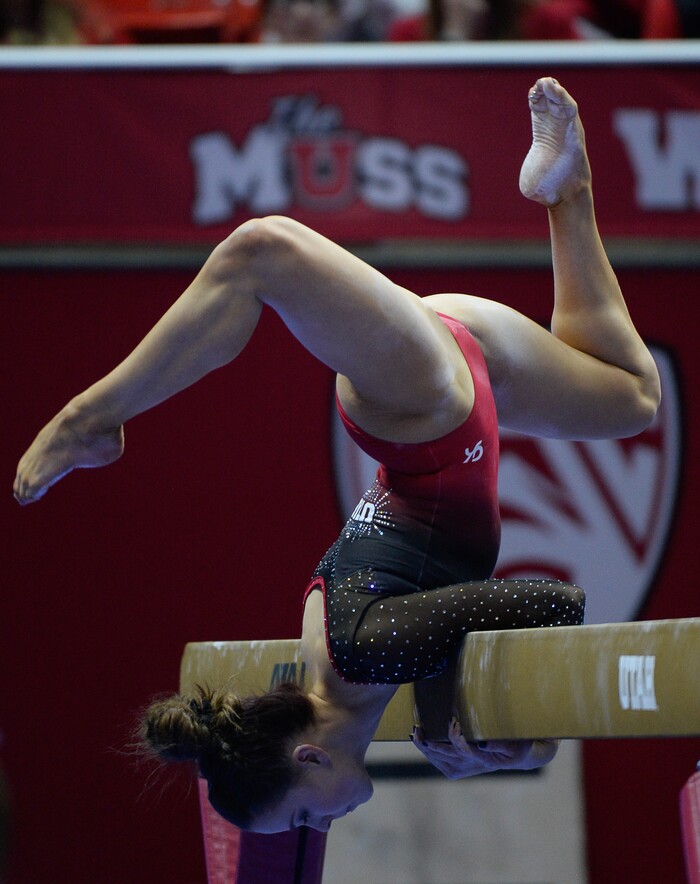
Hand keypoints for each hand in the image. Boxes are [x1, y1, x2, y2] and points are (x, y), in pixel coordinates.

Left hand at [409, 719, 559, 779]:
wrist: (518, 755)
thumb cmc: (517, 745)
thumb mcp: (516, 743)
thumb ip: (500, 743)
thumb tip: (482, 744)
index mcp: (484, 759)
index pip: (464, 750)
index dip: (455, 737)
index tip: (452, 721)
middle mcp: (471, 766)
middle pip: (445, 755)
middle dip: (430, 742)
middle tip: (420, 728)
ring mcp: (463, 769)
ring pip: (438, 759)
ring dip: (425, 746)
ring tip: (416, 732)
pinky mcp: (458, 769)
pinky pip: (439, 762)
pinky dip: (428, 751)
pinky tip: (420, 739)